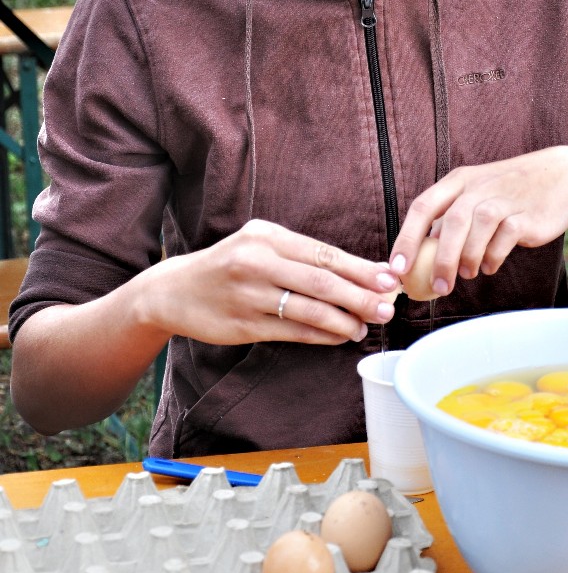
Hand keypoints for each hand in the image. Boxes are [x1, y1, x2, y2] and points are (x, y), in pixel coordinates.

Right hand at [143, 219, 399, 345]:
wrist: (172, 290)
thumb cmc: (229, 265)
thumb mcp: (259, 245)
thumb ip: (302, 255)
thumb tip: (360, 271)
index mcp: (266, 236)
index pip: (323, 253)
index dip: (360, 268)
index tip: (390, 279)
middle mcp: (257, 261)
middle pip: (321, 281)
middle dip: (360, 296)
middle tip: (388, 307)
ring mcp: (248, 294)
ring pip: (308, 309)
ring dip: (343, 320)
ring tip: (365, 326)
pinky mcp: (242, 325)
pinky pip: (292, 332)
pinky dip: (321, 335)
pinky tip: (339, 336)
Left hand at [389, 148, 567, 295]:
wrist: (563, 175)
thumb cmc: (510, 190)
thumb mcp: (476, 194)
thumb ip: (451, 220)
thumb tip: (421, 256)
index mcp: (458, 181)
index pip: (422, 207)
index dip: (406, 238)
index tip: (397, 268)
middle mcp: (478, 186)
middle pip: (450, 223)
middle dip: (440, 260)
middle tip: (437, 287)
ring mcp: (503, 198)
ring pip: (476, 230)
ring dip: (468, 259)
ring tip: (468, 274)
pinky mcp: (526, 214)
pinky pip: (504, 238)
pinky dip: (493, 257)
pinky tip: (490, 265)